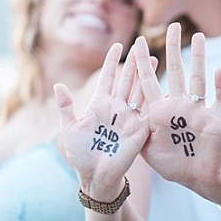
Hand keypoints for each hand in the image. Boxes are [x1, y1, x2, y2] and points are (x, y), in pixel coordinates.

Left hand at [54, 43, 150, 198]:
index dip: (112, 61)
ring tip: (153, 57)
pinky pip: (148, 111)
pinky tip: (161, 86)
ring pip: (139, 91)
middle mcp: (116, 107)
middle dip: (133, 62)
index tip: (117, 45)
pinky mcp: (139, 130)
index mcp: (100, 104)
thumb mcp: (70, 128)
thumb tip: (58, 85)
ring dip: (146, 75)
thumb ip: (66, 107)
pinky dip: (154, 98)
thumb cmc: (80, 154)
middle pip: (127, 79)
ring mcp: (129, 117)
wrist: (94, 176)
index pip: (108, 77)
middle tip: (141, 44)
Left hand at [135, 22, 220, 193]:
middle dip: (173, 49)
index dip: (141, 62)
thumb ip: (131, 130)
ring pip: (198, 78)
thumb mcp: (143, 148)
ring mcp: (197, 110)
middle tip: (173, 26)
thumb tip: (119, 115)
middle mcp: (178, 105)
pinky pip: (219, 99)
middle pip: (175, 71)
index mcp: (159, 110)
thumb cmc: (169, 163)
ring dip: (199, 58)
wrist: (196, 178)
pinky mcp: (215, 119)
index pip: (148, 80)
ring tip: (199, 36)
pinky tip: (219, 70)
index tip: (136, 41)